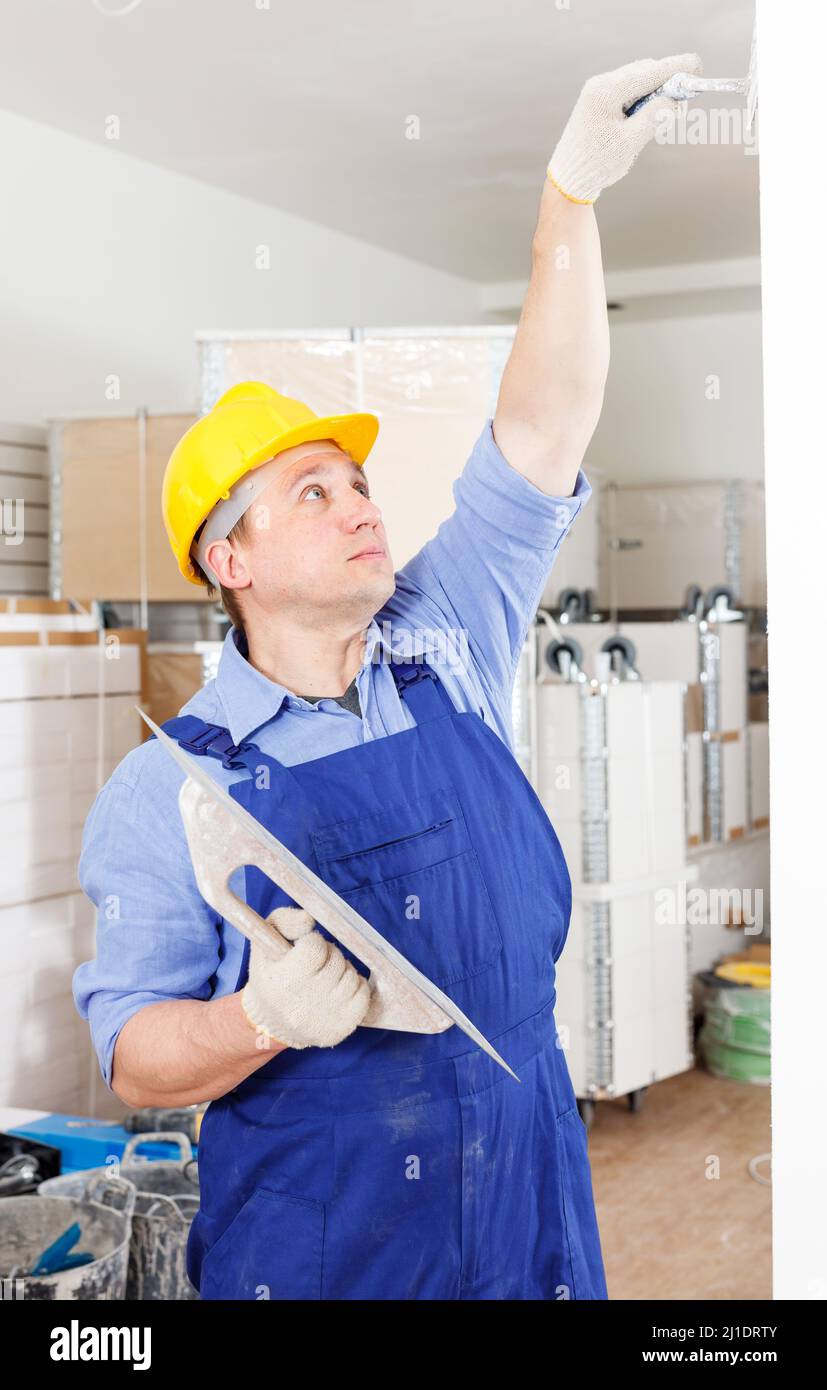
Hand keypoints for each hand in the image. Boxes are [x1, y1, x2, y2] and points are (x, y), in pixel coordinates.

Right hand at [241, 905, 371, 1048]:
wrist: (270, 1024)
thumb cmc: (270, 977)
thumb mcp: (264, 944)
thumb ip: (284, 920)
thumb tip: (309, 920)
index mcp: (282, 981)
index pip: (315, 947)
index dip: (313, 943)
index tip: (305, 949)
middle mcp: (303, 1003)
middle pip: (336, 961)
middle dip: (328, 956)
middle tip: (316, 964)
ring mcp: (324, 1017)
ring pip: (351, 976)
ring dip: (342, 970)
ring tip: (326, 976)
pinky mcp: (341, 1028)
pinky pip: (363, 995)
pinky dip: (355, 987)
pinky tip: (339, 989)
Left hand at [546, 53, 702, 203]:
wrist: (569, 179)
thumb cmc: (596, 164)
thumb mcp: (631, 142)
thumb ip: (655, 116)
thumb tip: (674, 99)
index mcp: (606, 92)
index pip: (649, 72)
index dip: (676, 68)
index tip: (697, 66)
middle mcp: (600, 85)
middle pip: (644, 72)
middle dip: (667, 82)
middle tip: (683, 102)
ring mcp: (598, 92)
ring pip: (637, 81)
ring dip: (655, 93)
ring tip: (663, 117)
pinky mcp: (599, 101)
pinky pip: (628, 92)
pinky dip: (642, 100)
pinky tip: (647, 117)